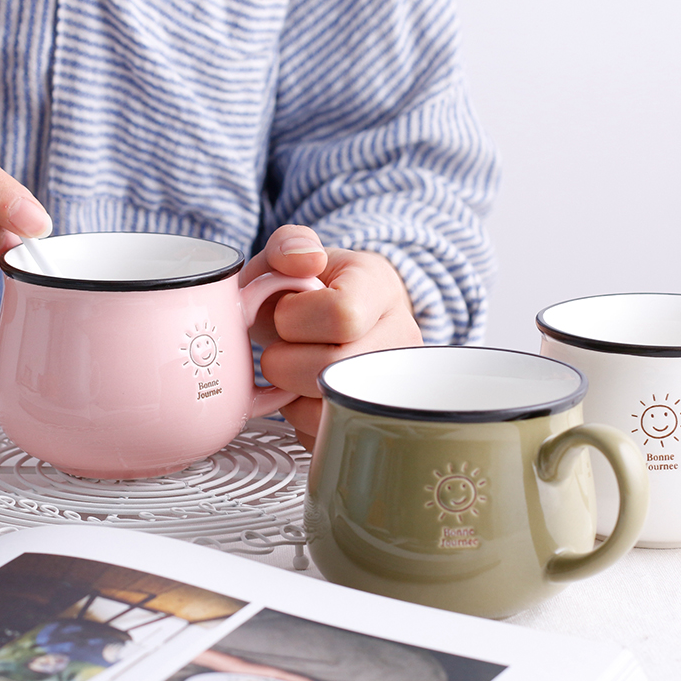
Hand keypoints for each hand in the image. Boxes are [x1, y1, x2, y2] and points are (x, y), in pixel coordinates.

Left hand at [241, 225, 422, 448]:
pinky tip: (305, 395)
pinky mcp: (380, 422)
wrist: (336, 319)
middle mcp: (401, 338)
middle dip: (284, 360)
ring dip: (289, 396)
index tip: (287, 312)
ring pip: (331, 410)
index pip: (342, 314)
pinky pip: (330, 436)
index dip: (295, 318)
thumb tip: (304, 260)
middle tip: (280, 347)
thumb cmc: (311, 290)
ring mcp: (397, 385)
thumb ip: (290, 244)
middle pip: (333, 369)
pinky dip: (301, 421)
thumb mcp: (295, 255)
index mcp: (379, 288)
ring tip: (293, 371)